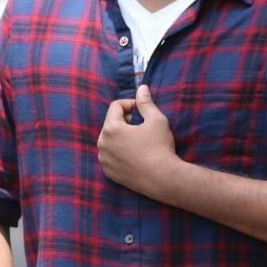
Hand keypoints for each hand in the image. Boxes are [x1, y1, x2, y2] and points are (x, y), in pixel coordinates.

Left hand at [98, 83, 178, 198]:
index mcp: (111, 129)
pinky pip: (111, 155)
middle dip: (126, 121)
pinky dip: (120, 151)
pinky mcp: (108, 172)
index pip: (116, 106)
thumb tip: (141, 88)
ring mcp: (104, 159)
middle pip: (112, 122)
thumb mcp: (156, 120)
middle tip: (143, 127)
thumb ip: (145, 102)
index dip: (131, 104)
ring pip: (110, 139)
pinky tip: (136, 155)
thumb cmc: (160, 148)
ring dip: (122, 136)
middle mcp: (102, 144)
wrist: (163, 179)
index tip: (143, 111)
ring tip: (140, 141)